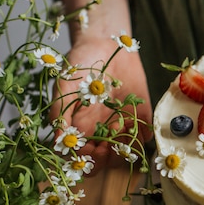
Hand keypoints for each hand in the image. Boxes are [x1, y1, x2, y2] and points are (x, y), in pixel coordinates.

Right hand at [50, 36, 152, 170]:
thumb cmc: (80, 64)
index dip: (88, 160)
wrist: (106, 44)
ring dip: (126, 149)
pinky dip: (143, 135)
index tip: (93, 150)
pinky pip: (145, 135)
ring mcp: (122, 124)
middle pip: (107, 160)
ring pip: (127, 152)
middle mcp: (102, 130)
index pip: (84, 158)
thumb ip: (60, 113)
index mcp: (81, 127)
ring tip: (122, 132)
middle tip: (109, 147)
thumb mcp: (65, 86)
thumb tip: (58, 142)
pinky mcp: (140, 116)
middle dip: (109, 159)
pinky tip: (135, 122)